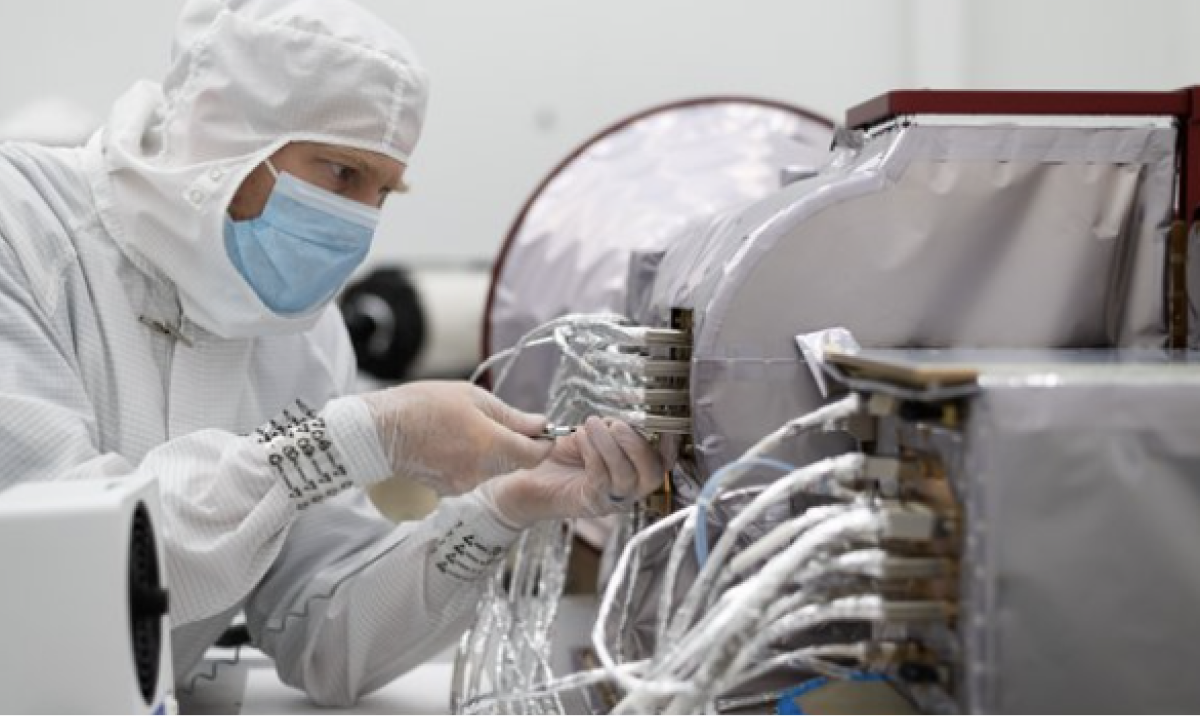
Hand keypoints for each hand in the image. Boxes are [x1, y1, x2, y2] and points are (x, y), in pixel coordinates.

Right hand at [361, 381, 552, 495]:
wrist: (378, 432)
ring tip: (467, 429)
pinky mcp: (449, 491)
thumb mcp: (472, 397)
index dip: (543, 442)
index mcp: (491, 444)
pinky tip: (452, 444)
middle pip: (516, 463)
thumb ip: (511, 415)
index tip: (541, 430)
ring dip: (492, 452)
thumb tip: (541, 423)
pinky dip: (471, 461)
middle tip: (500, 422)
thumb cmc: (422, 406)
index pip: (535, 454)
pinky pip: (472, 476)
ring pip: (494, 470)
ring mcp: (464, 484)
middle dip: (516, 445)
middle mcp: (480, 471)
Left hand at [480, 416, 663, 527]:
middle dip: (637, 444)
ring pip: (625, 476)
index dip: (669, 442)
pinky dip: (593, 454)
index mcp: (634, 471)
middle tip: (615, 424)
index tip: (658, 420)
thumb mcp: (590, 436)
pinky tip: (580, 438)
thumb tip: (623, 418)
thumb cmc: (559, 456)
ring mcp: (609, 500)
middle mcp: (628, 490)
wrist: (523, 479)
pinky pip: (600, 480)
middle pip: (653, 473)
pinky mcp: (588, 504)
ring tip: (591, 425)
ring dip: (609, 445)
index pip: (664, 462)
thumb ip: (610, 428)